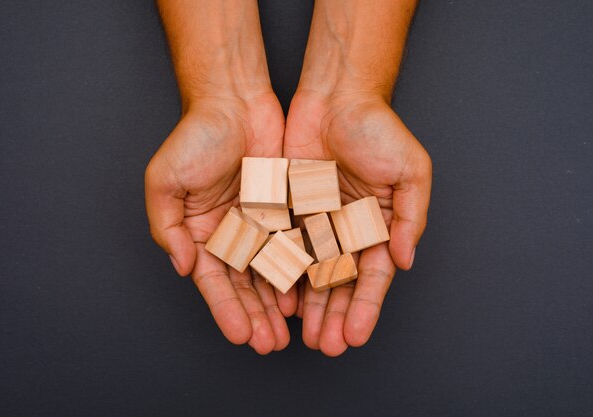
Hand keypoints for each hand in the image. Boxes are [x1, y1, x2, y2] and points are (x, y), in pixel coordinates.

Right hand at [145, 93, 296, 353]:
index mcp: (200, 232)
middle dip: (255, 315)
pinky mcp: (284, 210)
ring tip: (287, 333)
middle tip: (269, 345)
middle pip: (243, 285)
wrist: (234, 101)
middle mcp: (229, 233)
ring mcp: (258, 223)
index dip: (226, 309)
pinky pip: (293, 246)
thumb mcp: (165, 181)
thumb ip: (169, 227)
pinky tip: (305, 296)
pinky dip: (298, 272)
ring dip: (276, 304)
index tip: (241, 335)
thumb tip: (183, 267)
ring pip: (270, 273)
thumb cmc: (195, 137)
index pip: (213, 281)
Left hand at [284, 90, 431, 355]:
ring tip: (303, 337)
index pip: (372, 277)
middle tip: (325, 347)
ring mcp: (318, 221)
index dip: (365, 309)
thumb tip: (405, 261)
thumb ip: (410, 217)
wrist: (336, 98)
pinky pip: (284, 248)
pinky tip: (278, 300)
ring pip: (311, 274)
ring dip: (309, 306)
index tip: (354, 337)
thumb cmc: (378, 129)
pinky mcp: (290, 209)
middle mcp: (347, 229)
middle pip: (340, 284)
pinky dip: (282, 275)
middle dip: (334, 316)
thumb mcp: (411, 170)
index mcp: (378, 226)